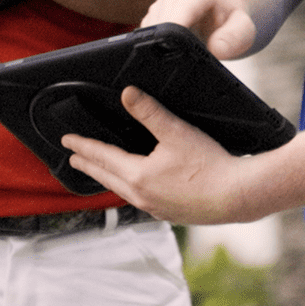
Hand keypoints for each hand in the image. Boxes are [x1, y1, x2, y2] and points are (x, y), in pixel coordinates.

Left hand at [62, 86, 261, 225]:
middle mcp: (142, 197)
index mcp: (139, 177)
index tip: (66, 141)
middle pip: (107, 178)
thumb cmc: (209, 165)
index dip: (83, 146)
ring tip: (100, 172)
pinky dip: (128, 188)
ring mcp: (156, 208)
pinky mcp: (171, 212)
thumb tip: (127, 94)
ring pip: (122, 190)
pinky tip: (137, 186)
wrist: (238, 196)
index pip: (102, 158)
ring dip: (107, 178)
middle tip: (74, 157)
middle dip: (89, 165)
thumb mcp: (176, 132)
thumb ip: (149, 112)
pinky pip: (139, 199)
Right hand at [143, 0, 256, 59]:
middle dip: (164, 47)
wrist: (220, 9)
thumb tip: (215, 49)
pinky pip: (144, 38)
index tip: (171, 50)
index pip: (181, 8)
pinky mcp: (150, 21)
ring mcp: (159, 8)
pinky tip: (164, 63)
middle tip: (173, 72)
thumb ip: (234, 39)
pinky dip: (151, 51)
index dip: (174, 28)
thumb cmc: (231, 19)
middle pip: (159, 23)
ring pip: (148, 32)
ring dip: (156, 51)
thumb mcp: (244, 29)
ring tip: (171, 69)